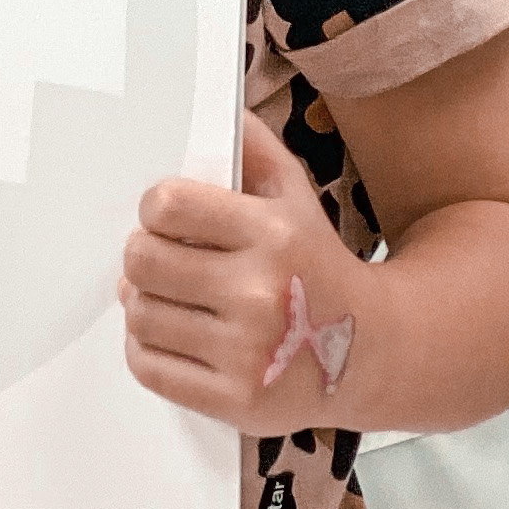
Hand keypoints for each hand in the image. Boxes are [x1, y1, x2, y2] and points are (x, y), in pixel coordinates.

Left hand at [120, 114, 357, 428]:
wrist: (368, 351)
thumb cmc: (316, 263)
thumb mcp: (295, 195)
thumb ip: (253, 147)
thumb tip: (217, 107)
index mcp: (272, 234)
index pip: (167, 205)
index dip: (155, 207)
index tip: (167, 216)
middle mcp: (259, 293)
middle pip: (143, 260)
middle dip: (142, 253)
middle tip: (158, 256)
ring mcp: (247, 353)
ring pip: (140, 313)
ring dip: (142, 299)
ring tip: (166, 294)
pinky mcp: (235, 402)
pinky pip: (149, 366)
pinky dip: (145, 346)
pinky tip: (170, 332)